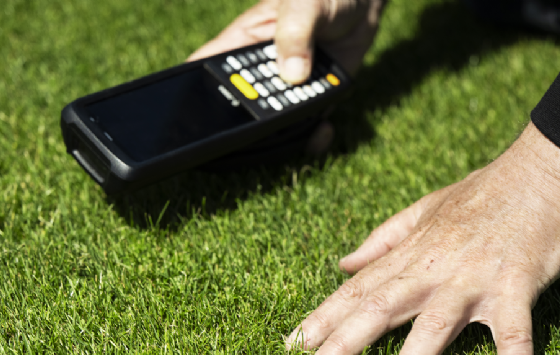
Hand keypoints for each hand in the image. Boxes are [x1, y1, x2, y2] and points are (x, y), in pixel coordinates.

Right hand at [188, 0, 385, 152]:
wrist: (364, 4)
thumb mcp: (307, 3)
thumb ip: (296, 34)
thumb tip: (293, 75)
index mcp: (243, 42)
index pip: (207, 69)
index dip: (195, 94)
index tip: (198, 119)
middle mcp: (260, 70)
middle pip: (240, 108)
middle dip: (251, 123)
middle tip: (270, 123)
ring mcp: (286, 88)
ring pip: (273, 125)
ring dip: (287, 132)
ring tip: (308, 123)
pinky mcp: (312, 100)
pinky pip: (305, 128)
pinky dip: (313, 137)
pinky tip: (323, 130)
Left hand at [285, 123, 559, 354]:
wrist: (541, 175)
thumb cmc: (483, 194)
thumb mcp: (425, 209)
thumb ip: (383, 240)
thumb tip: (343, 263)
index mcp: (411, 255)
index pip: (358, 291)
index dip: (324, 318)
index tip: (292, 345)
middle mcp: (433, 269)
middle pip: (380, 308)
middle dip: (344, 342)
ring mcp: (472, 280)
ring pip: (433, 326)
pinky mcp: (515, 288)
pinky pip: (515, 333)